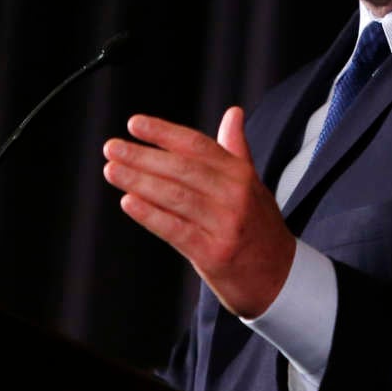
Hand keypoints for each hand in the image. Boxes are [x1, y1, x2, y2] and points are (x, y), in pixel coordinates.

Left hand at [102, 106, 296, 318]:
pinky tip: (128, 202)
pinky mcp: (214, 253)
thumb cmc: (259, 226)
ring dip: (139, 181)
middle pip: (182, 168)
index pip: (197, 145)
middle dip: (143, 156)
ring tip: (112, 170)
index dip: (164, 132)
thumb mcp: (253, 184)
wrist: (280, 277)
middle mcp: (235, 195)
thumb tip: (233, 113)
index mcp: (241, 173)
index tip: (134, 124)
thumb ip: (236, 149)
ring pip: (175, 196)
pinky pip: (176, 230)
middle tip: (112, 148)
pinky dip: (150, 214)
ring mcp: (225, 225)